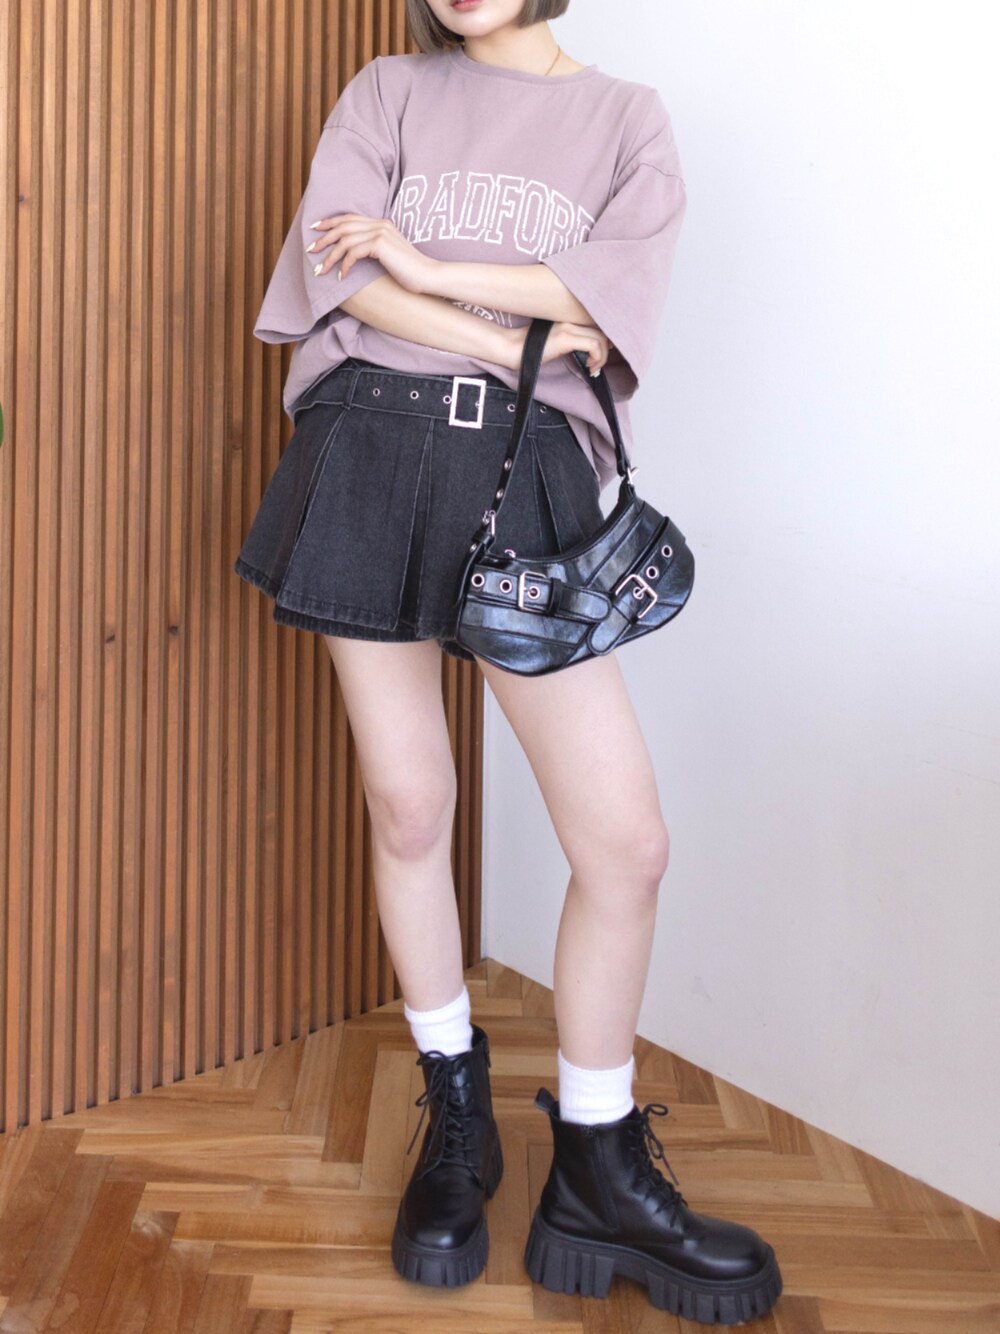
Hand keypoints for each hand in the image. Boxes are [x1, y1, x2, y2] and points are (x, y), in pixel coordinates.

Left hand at [306, 214, 436, 294]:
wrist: (428, 275)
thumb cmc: (409, 272)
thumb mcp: (389, 256)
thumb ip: (373, 248)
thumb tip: (353, 254)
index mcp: (381, 223)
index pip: (349, 218)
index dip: (330, 222)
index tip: (315, 229)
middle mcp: (379, 224)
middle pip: (343, 226)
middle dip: (323, 238)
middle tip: (311, 251)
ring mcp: (380, 232)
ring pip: (344, 240)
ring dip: (330, 256)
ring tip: (321, 270)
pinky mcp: (380, 245)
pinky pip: (353, 253)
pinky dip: (344, 265)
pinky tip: (342, 277)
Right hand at [496, 321, 613, 375]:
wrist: (512, 349)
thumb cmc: (530, 349)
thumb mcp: (556, 342)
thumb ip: (572, 342)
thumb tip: (589, 353)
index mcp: (568, 319)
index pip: (595, 324)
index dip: (604, 339)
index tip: (600, 355)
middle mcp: (570, 320)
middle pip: (601, 330)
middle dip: (606, 349)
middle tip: (598, 365)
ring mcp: (568, 328)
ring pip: (600, 338)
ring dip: (602, 356)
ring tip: (593, 368)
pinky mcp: (566, 338)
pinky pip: (593, 346)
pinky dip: (597, 358)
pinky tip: (589, 367)